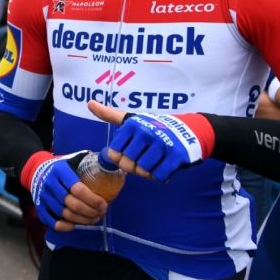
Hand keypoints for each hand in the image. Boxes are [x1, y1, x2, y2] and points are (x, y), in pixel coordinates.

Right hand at [21, 150, 107, 231]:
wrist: (37, 170)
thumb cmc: (61, 167)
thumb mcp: (72, 159)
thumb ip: (88, 162)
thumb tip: (111, 164)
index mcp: (59, 171)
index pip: (77, 189)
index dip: (93, 199)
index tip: (104, 204)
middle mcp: (49, 184)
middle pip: (73, 204)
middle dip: (90, 212)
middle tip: (101, 213)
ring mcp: (43, 197)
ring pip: (65, 214)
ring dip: (82, 220)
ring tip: (94, 219)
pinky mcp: (39, 208)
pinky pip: (53, 223)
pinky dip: (66, 226)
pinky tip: (76, 225)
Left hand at [89, 101, 212, 182]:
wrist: (190, 131)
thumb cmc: (155, 127)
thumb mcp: (132, 119)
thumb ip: (110, 114)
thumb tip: (89, 103)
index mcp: (132, 125)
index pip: (114, 153)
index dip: (121, 158)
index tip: (131, 152)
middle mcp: (146, 132)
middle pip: (129, 164)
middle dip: (135, 167)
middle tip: (144, 159)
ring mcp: (162, 143)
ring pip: (144, 171)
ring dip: (149, 172)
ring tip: (155, 162)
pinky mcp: (176, 155)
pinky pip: (160, 175)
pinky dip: (161, 176)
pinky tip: (165, 167)